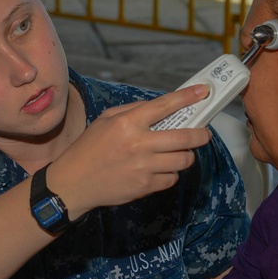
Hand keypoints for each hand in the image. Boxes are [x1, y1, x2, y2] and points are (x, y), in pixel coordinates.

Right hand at [49, 85, 211, 218]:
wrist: (73, 182)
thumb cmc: (89, 148)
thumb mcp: (105, 120)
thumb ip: (133, 111)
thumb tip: (161, 107)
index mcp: (128, 123)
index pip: (165, 105)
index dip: (187, 97)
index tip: (202, 92)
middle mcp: (138, 143)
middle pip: (184, 137)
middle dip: (200, 135)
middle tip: (203, 134)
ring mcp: (143, 167)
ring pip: (182, 160)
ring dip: (186, 156)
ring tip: (181, 153)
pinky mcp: (144, 186)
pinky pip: (171, 178)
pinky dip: (170, 173)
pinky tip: (161, 169)